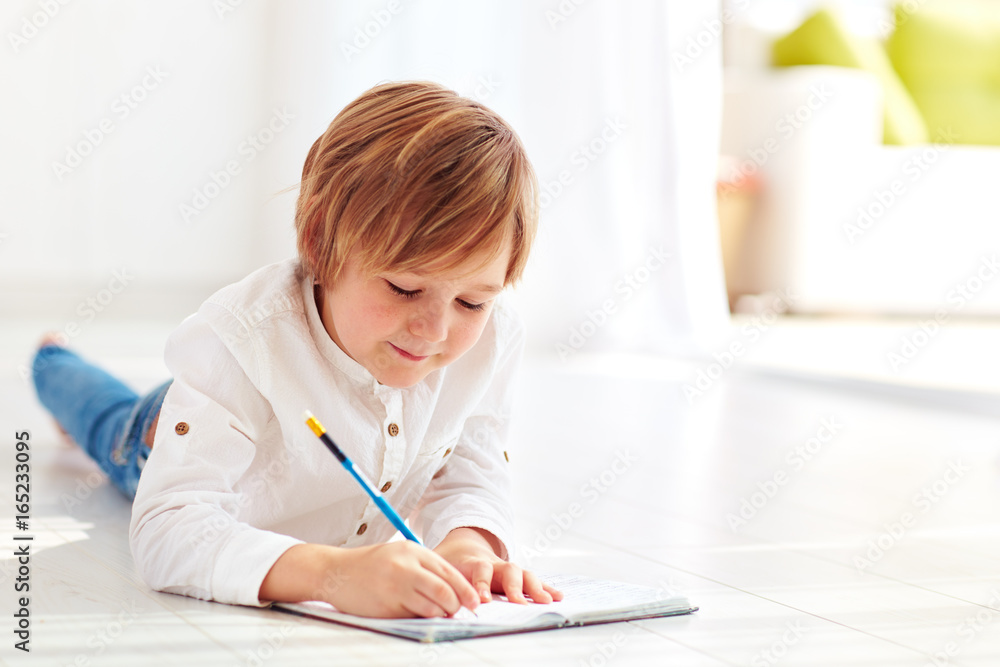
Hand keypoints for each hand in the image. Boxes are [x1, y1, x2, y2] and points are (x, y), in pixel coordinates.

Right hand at [259, 541, 480, 618]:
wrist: (335, 571)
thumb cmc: (370, 565)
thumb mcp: (399, 555)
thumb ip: (424, 568)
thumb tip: (453, 590)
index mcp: (413, 551)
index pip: (450, 572)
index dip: (466, 590)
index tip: (474, 602)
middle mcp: (407, 566)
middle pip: (446, 591)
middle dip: (457, 606)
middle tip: (460, 613)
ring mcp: (396, 586)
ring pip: (433, 607)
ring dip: (441, 615)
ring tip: (440, 615)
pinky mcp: (386, 605)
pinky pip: (414, 616)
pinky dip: (421, 619)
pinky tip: (419, 616)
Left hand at [433, 527, 563, 604]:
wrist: (464, 546)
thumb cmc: (450, 562)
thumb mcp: (438, 566)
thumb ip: (435, 579)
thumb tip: (423, 597)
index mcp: (474, 563)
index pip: (479, 570)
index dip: (481, 584)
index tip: (481, 600)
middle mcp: (495, 565)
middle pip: (509, 570)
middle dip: (515, 587)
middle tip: (519, 603)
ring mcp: (508, 570)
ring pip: (525, 574)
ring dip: (536, 587)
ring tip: (546, 601)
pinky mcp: (518, 577)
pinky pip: (534, 581)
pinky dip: (547, 588)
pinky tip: (559, 596)